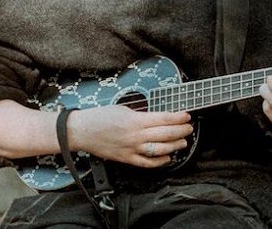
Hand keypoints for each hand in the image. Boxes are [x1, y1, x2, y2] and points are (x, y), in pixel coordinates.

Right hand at [68, 105, 191, 167]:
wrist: (82, 131)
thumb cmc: (100, 117)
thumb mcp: (123, 109)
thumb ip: (140, 114)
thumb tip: (156, 118)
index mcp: (135, 120)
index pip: (163, 119)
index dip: (178, 118)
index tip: (186, 115)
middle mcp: (135, 136)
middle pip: (165, 134)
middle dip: (180, 131)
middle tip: (189, 128)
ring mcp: (131, 149)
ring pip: (159, 150)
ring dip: (174, 146)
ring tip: (182, 142)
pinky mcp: (126, 159)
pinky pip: (146, 163)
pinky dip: (159, 162)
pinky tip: (167, 158)